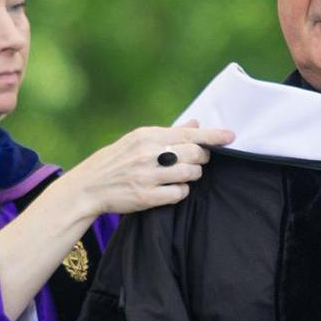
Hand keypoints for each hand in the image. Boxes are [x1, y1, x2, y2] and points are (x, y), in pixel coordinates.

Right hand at [62, 121, 235, 215]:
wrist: (88, 186)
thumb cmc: (117, 160)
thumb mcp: (138, 139)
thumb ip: (169, 133)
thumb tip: (196, 123)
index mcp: (148, 135)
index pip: (189, 134)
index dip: (214, 136)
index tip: (231, 136)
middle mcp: (149, 153)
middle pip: (195, 154)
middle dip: (201, 158)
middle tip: (195, 161)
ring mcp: (148, 175)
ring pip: (191, 173)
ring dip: (192, 175)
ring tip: (180, 174)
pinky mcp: (146, 197)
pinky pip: (179, 193)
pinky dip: (181, 191)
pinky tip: (171, 189)